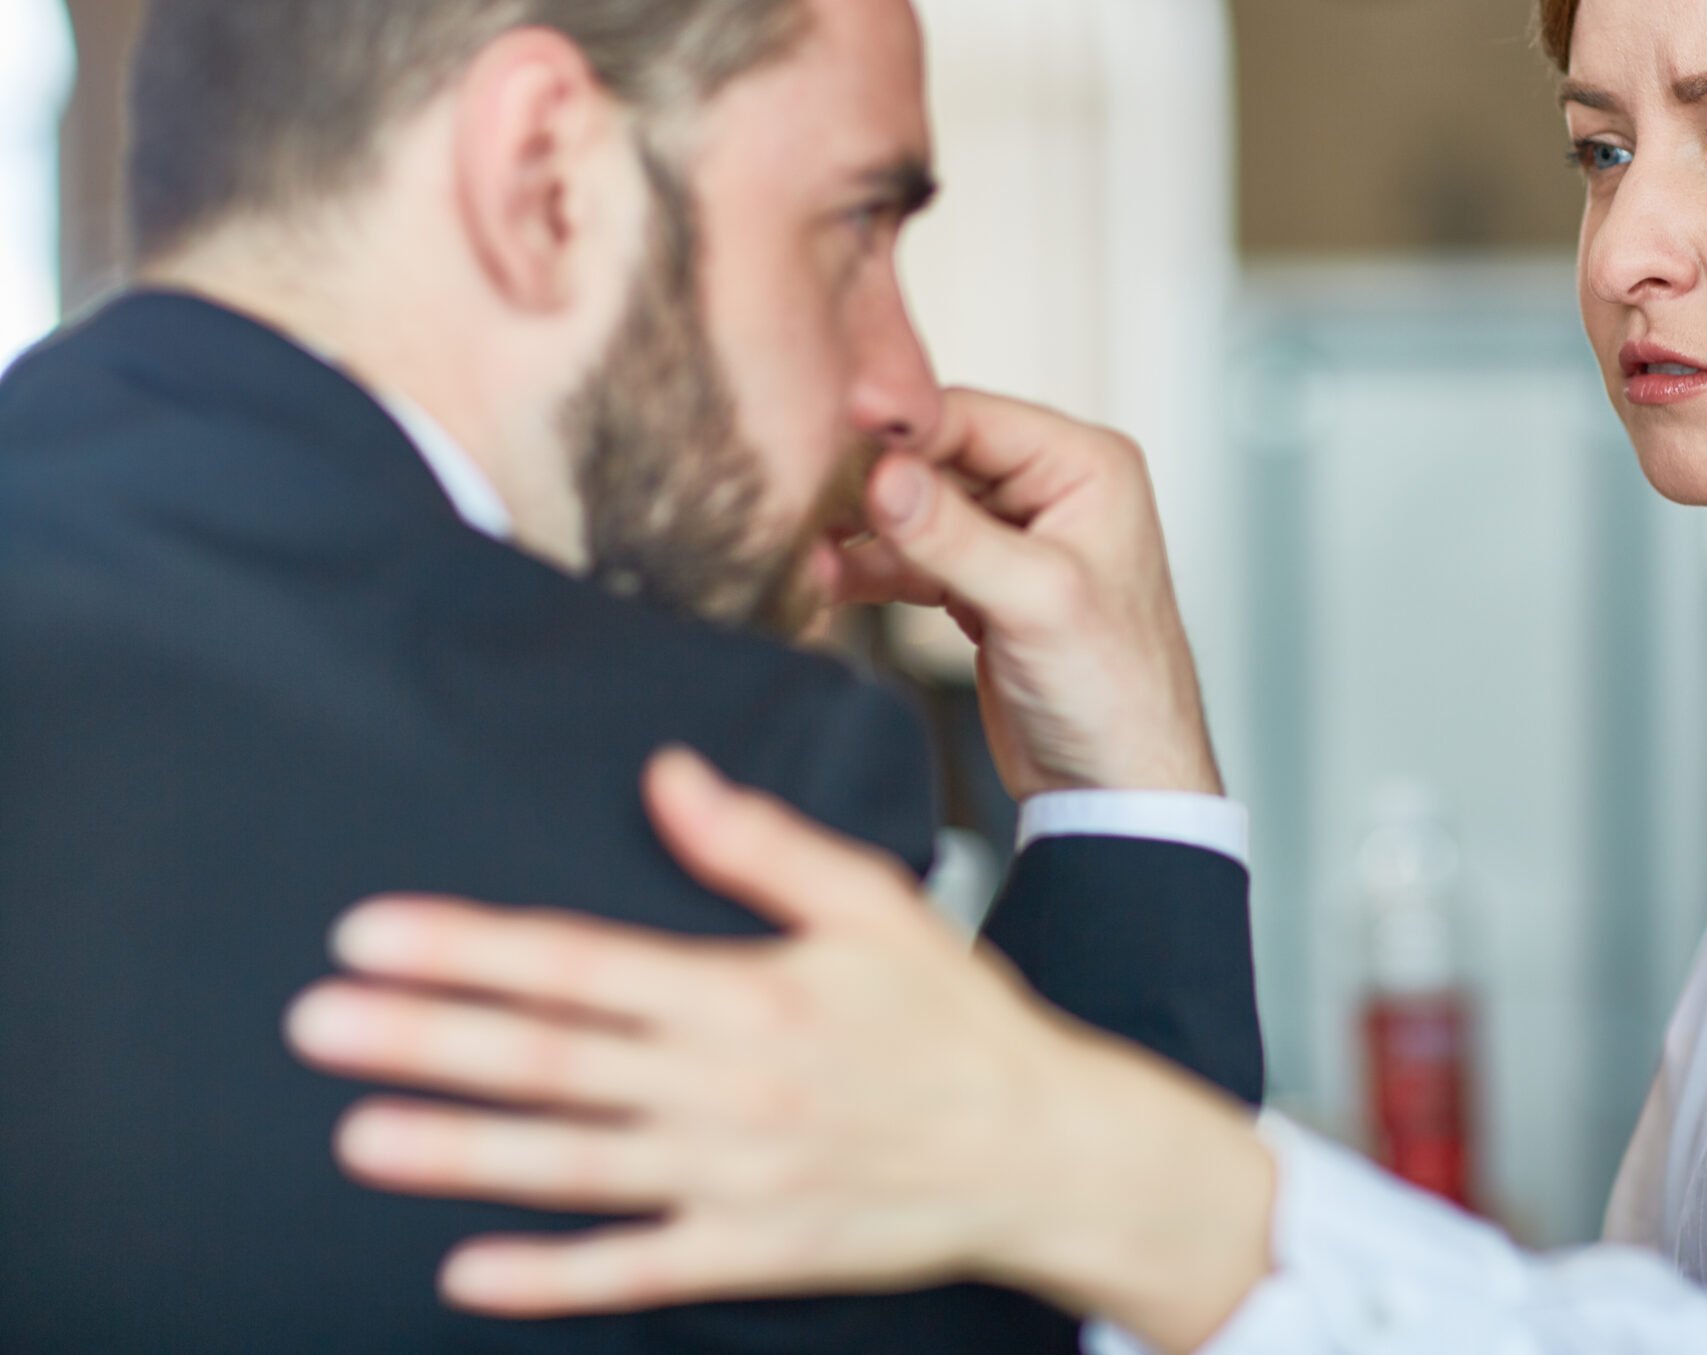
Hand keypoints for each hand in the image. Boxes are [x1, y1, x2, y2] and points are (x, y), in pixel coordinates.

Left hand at [284, 749, 1273, 1346]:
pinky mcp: (752, 1253)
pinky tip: (467, 1269)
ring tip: (360, 1136)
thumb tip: (667, 775)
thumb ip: (762, 844)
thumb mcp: (874, 904)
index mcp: (752, 991)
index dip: (468, 948)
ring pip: (575, 1164)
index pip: (581, 964)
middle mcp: (731, 1087)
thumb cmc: (956, 1017)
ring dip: (460, 1152)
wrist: (1044, 1147)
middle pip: (554, 1060)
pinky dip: (550, 1275)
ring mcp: (736, 1179)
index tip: (373, 933)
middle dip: (427, 1039)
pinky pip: (635, 1267)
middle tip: (317, 1025)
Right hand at [842, 389, 1218, 800]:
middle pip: (934, 456)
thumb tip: (884, 476)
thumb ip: (955, 538)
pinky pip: (912, 556)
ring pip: (915, 507)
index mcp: (1085, 467)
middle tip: (800, 497)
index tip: (825, 435)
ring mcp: (1013, 536)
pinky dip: (871, 567)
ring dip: (861, 529)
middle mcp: (1051, 488)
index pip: (969, 417)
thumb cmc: (1118, 695)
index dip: (896, 428)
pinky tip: (826, 579)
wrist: (1117, 789)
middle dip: (869, 482)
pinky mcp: (981, 583)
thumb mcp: (1037, 603)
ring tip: (805, 548)